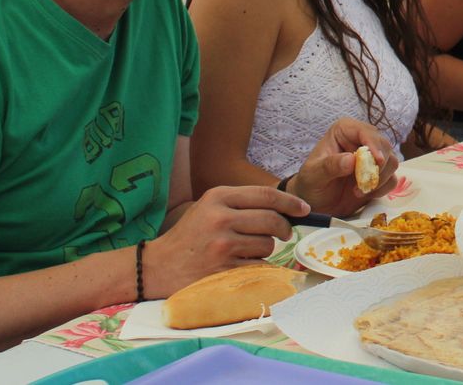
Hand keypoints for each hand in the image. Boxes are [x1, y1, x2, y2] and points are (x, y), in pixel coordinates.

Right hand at [143, 185, 307, 296]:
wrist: (157, 267)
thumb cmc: (190, 237)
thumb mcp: (210, 207)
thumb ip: (242, 203)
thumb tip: (286, 207)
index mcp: (218, 197)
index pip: (266, 195)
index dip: (291, 202)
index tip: (304, 209)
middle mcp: (220, 217)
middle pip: (272, 219)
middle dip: (284, 228)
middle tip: (284, 234)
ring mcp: (222, 244)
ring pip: (267, 244)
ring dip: (265, 250)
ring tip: (247, 251)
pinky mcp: (223, 268)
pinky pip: (259, 266)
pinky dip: (259, 267)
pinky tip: (244, 265)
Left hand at [286, 118, 398, 216]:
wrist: (315, 204)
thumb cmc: (310, 184)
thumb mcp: (313, 175)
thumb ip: (330, 166)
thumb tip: (351, 160)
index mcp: (344, 131)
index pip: (365, 131)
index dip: (373, 144)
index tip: (376, 160)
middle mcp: (362, 140)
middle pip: (384, 146)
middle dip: (378, 166)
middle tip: (363, 183)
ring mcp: (373, 157)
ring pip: (391, 161)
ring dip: (379, 179)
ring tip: (359, 191)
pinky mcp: (379, 174)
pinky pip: (392, 178)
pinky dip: (383, 188)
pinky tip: (366, 194)